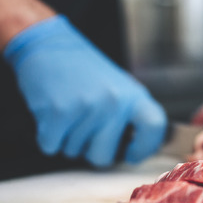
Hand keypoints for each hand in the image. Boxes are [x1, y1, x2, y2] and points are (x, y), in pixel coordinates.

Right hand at [3, 15, 166, 166]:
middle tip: (84, 127)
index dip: (144, 148)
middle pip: (104, 157)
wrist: (49, 46)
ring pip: (74, 152)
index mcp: (133, 95)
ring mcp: (87, 107)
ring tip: (68, 111)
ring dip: (68, 139)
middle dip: (90, 151)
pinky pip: (52, 147)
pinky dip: (48, 137)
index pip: (155, 127)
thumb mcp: (119, 87)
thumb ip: (130, 116)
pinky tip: (52, 114)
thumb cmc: (85, 72)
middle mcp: (114, 102)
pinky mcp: (58, 112)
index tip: (130, 154)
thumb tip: (141, 148)